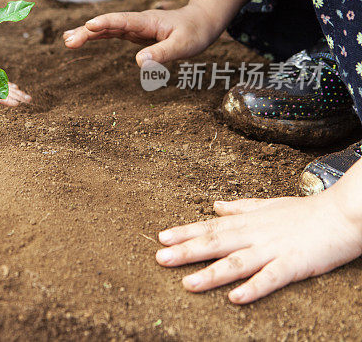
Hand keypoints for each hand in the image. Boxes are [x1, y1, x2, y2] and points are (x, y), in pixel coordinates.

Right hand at [62, 0, 256, 66]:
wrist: (201, 22)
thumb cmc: (194, 33)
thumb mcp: (183, 46)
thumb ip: (162, 53)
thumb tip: (140, 63)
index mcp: (147, 22)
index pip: (122, 21)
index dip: (105, 23)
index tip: (89, 26)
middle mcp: (136, 22)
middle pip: (108, 24)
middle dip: (88, 31)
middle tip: (68, 41)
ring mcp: (132, 27)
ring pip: (106, 28)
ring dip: (87, 33)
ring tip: (67, 40)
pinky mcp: (132, 34)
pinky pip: (110, 33)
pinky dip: (95, 35)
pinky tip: (80, 38)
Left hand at [155, 178, 361, 303]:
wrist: (343, 214)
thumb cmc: (306, 212)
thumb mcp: (269, 205)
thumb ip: (241, 207)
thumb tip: (216, 206)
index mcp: (249, 222)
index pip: (210, 227)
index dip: (185, 232)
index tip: (161, 238)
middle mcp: (255, 235)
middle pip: (215, 243)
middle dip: (186, 251)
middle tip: (160, 258)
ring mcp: (273, 250)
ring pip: (236, 263)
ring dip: (211, 274)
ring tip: (187, 283)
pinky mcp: (293, 264)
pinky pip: (270, 279)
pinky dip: (252, 288)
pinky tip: (235, 298)